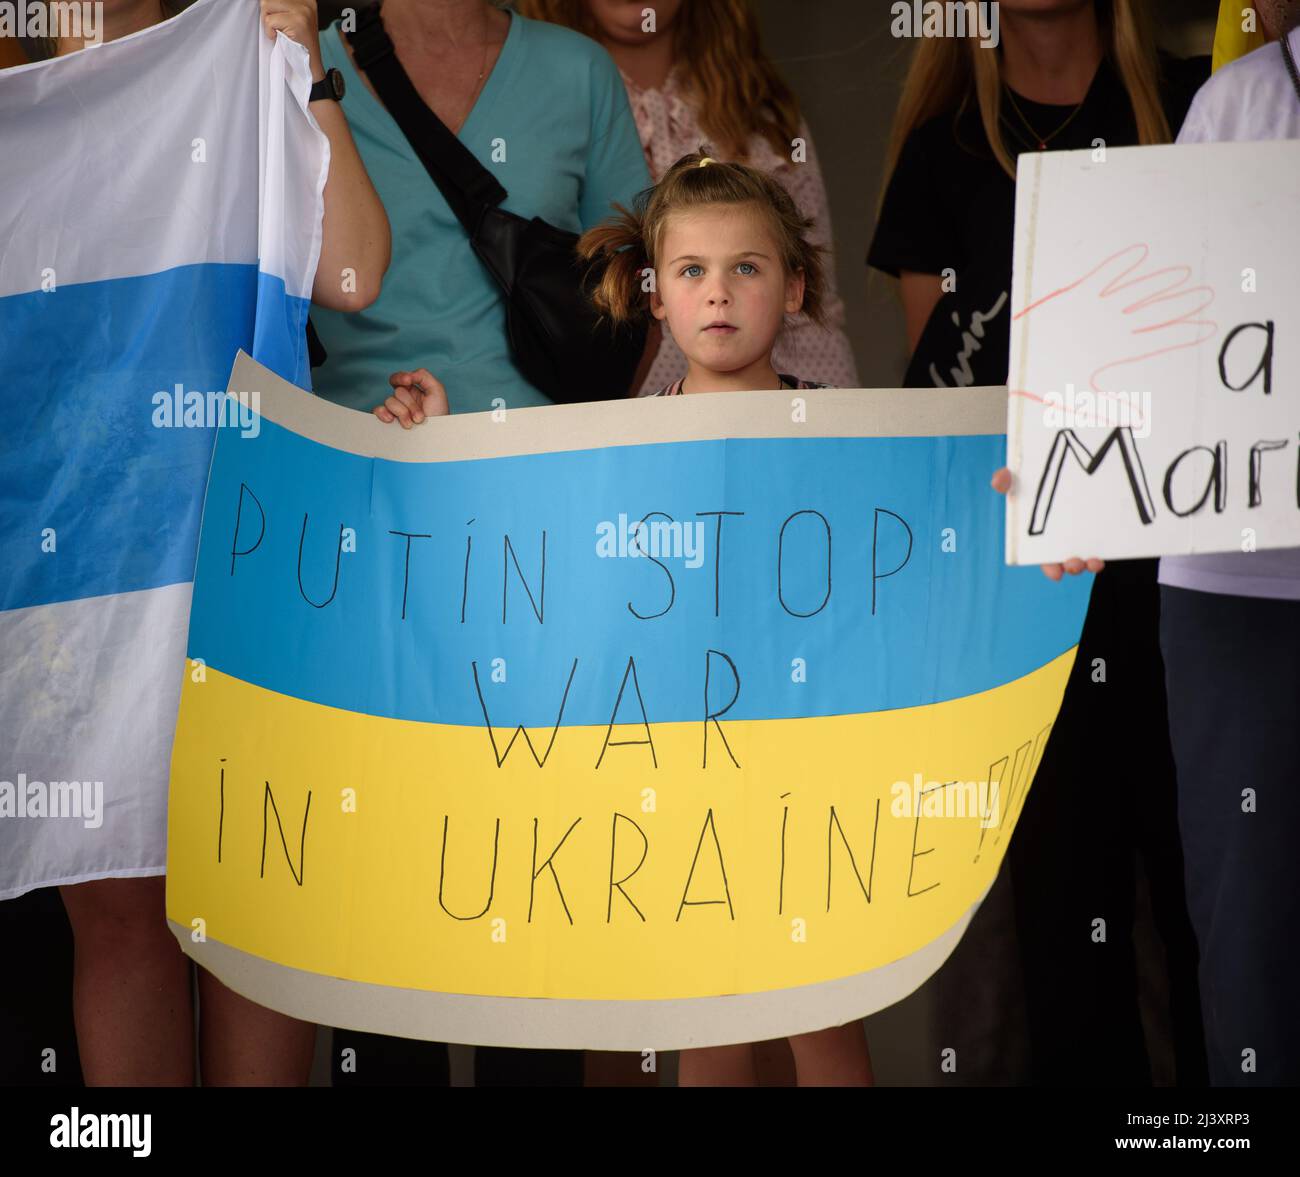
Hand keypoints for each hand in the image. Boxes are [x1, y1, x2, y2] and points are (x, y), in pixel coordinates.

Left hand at [260, 0, 323, 79]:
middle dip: (268, 14)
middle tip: (278, 28)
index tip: (277, 20)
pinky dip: (269, 32)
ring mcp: (303, 11)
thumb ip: (281, 6)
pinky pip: (269, 20)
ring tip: (280, 32)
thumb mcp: (291, 18)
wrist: (309, 67)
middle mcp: (306, 2)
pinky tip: (280, 38)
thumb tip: (263, 1)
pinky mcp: (298, 22)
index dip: (270, 8)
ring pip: (266, 5)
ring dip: (268, 22)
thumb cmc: (298, 45)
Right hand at [374, 369, 449, 427]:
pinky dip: (383, 413)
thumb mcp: (437, 390)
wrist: (434, 438)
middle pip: (398, 391)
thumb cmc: (439, 416)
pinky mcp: (388, 420)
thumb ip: (423, 376)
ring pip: (390, 401)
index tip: (408, 381)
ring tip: (412, 424)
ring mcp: (394, 411)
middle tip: (420, 417)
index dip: (401, 377)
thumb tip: (408, 375)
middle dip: (410, 404)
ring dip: (402, 413)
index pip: (399, 378)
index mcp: (412, 390)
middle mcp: (402, 400)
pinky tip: (391, 420)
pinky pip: (378, 410)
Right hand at [991, 467, 1103, 580]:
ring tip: (1093, 563)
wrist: (1077, 457)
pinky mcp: (1103, 526)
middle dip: (1071, 567)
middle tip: (1073, 565)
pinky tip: (1108, 552)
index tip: (1056, 574)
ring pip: (1089, 555)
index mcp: (1042, 533)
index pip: (1044, 556)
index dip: (1049, 566)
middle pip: (1067, 560)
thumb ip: (1006, 479)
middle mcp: (1064, 536)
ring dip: (1090, 564)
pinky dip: (1108, 550)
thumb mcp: (1020, 476)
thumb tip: (999, 481)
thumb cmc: (1038, 475)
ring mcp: (1085, 532)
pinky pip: (1108, 543)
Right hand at [1009, 243, 1215, 412]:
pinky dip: (1119, 266)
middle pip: (1153, 313)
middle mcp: (1111, 327)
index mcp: (1116, 350)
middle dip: (1180, 304)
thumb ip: (1110, 406)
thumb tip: (1138, 420)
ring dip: (1158, 283)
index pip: (1157, 339)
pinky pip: (1102, 277)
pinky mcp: (1077, 296)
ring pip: (1134, 293)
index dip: (1182, 333)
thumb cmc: (1047, 383)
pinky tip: (1139, 254)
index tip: (1209, 328)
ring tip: (1182, 273)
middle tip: (1207, 295)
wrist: (1019, 367)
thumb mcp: (1080, 398)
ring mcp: (1096, 309)